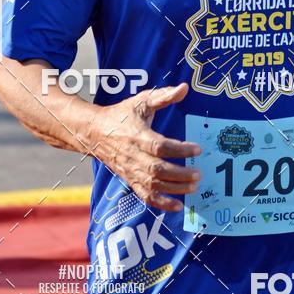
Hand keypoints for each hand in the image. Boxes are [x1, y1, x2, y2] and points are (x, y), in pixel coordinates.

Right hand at [87, 82, 200, 212]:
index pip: (160, 146)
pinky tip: (178, 205)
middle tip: (199, 173)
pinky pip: (145, 196)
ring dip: (175, 189)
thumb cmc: (121, 115)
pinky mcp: (130, 180)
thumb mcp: (141, 101)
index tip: (197, 149)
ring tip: (194, 186)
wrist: (94, 132)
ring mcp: (131, 170)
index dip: (180, 149)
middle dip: (180, 174)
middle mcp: (133, 156)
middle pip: (158, 169)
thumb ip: (163, 96)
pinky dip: (161, 204)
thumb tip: (184, 88)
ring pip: (153, 185)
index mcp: (137, 135)